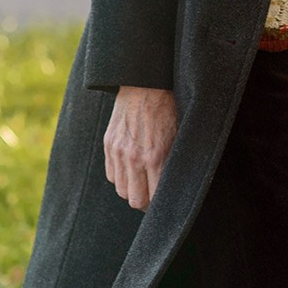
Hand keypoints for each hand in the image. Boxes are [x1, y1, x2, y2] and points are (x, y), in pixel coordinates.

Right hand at [103, 86, 177, 209]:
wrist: (145, 83)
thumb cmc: (168, 108)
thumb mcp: (179, 135)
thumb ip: (173, 162)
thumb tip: (174, 185)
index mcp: (155, 156)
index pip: (154, 198)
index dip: (160, 204)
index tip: (165, 202)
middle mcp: (134, 158)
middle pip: (135, 200)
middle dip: (146, 201)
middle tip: (154, 196)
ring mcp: (118, 152)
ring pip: (122, 190)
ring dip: (132, 190)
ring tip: (143, 183)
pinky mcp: (108, 145)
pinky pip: (111, 175)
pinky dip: (120, 177)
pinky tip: (131, 170)